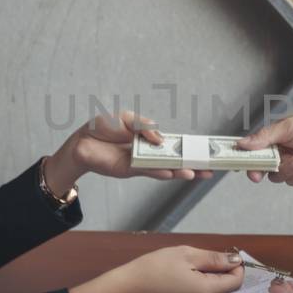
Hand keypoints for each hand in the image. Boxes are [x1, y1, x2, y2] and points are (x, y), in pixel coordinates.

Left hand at [46, 111, 214, 193]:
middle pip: (174, 160)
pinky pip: (149, 171)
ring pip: (165, 169)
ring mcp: (140, 162)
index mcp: (149, 138)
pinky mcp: (130, 170)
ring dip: (181, 172)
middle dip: (192, 165)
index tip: (206, 152)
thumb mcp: (128, 118)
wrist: (82, 140)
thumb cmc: (103, 127)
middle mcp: (148, 152)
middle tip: (210, 169)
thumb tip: (162, 139)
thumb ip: (146, 127)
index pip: (174, 145)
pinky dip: (161, 172)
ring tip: (196, 174)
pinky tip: (174, 174)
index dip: (189, 149)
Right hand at [69, 246, 243, 292]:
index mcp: (206, 292)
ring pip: (211, 289)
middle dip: (217, 269)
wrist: (126, 289)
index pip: (236, 281)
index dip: (235, 266)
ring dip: (205, 275)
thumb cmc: (154, 268)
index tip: (224, 252)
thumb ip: (214, 258)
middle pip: (224, 286)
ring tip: (182, 266)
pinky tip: (177, 275)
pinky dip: (195, 283)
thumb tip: (236, 261)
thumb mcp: (186, 255)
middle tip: (195, 256)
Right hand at [236, 111, 292, 186]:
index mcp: (273, 139)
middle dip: (256, 170)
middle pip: (259, 167)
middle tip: (254, 173)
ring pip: (275, 176)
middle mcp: (280, 154)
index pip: (252, 149)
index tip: (232, 159)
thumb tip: (242, 143)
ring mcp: (290, 167)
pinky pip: (290, 181)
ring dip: (284, 169)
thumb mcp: (289, 126)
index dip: (241, 155)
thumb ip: (265, 136)